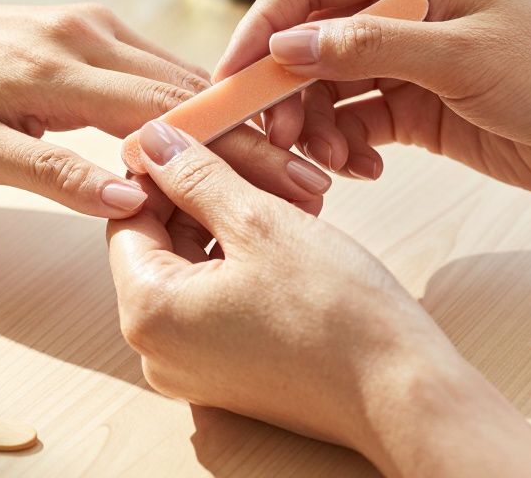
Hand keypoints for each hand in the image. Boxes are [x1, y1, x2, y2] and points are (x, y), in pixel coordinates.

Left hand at [0, 0, 330, 216]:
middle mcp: (88, 33)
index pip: (175, 115)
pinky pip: (151, 64)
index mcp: (63, 65)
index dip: (239, 153)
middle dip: (257, 136)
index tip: (294, 186)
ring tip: (284, 159)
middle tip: (316, 180)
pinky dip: (194, 97)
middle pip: (193, 90)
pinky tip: (217, 126)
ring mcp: (86, 26)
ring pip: (179, 73)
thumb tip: (131, 195)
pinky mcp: (79, 29)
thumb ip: (50, 173)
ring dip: (232, 117)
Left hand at [107, 120, 530, 476]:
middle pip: (160, 244)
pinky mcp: (227, 376)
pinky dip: (242, 265)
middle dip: (204, 197)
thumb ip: (197, 176)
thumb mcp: (260, 221)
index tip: (202, 139)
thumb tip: (152, 141)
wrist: (402, 393)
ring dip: (229, 226)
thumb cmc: (336, 312)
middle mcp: (156, 350)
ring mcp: (191, 369)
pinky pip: (215, 303)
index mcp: (148, 313)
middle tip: (258, 162)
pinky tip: (288, 237)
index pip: (128, 217)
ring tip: (286, 197)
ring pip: (192, 270)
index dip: (163, 170)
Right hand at [215, 0, 530, 197]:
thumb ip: (370, 49)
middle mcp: (403, 8)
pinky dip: (347, 148)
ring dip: (315, 126)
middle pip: (310, 39)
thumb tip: (286, 46)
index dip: (264, 25)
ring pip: (327, 88)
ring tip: (329, 164)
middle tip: (276, 137)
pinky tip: (362, 171)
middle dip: (285, 89)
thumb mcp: (462, 58)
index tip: (233, 75)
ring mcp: (408, 59)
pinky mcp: (417, 106)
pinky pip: (357, 122)